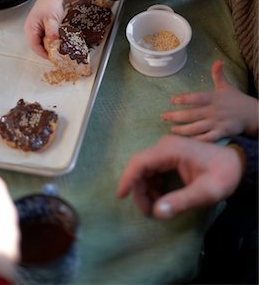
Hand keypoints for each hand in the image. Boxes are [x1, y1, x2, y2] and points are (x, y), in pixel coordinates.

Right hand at [24, 0, 112, 57]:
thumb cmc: (51, 4)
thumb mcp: (52, 17)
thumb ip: (51, 29)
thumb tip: (52, 39)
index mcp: (30, 28)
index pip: (34, 46)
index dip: (43, 54)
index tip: (53, 58)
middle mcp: (31, 30)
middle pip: (37, 46)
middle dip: (47, 51)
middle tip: (58, 56)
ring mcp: (36, 30)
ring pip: (42, 43)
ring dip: (50, 47)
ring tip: (59, 50)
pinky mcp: (41, 29)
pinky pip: (45, 39)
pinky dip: (51, 42)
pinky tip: (59, 43)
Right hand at [117, 134, 244, 218]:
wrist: (236, 164)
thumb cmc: (222, 175)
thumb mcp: (206, 192)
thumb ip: (181, 201)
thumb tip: (157, 212)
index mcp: (170, 150)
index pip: (140, 162)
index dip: (128, 179)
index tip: (121, 196)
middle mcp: (164, 146)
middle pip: (140, 166)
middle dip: (138, 189)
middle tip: (147, 211)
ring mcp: (167, 149)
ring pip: (145, 168)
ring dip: (145, 188)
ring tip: (154, 207)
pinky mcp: (170, 155)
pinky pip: (153, 169)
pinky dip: (152, 184)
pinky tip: (160, 197)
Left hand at [162, 59, 258, 140]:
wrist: (252, 114)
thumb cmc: (236, 100)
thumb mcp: (226, 86)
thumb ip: (218, 74)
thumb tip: (218, 60)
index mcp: (213, 98)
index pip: (196, 98)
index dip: (184, 98)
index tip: (172, 99)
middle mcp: (213, 110)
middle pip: (192, 114)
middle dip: (176, 116)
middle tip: (163, 116)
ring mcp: (217, 123)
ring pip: (197, 127)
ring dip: (183, 129)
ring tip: (172, 129)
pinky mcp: (222, 133)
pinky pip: (208, 138)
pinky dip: (198, 140)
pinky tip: (187, 142)